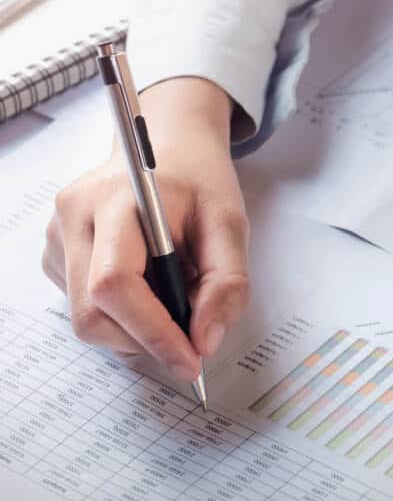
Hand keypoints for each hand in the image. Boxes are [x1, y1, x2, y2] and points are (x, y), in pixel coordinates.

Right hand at [42, 77, 249, 381]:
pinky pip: (83, 305)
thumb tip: (205, 340)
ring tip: (174, 293)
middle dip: (143, 340)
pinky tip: (149, 284)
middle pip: (91, 312)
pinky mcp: (55, 251)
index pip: (115, 283)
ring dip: (135, 326)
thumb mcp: (230, 222)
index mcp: (116, 199)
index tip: (190, 359)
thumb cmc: (200, 179)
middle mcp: (74, 215)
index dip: (152, 332)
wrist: (168, 140)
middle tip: (189, 338)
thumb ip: (227, 282)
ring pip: (86, 316)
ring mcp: (56, 233)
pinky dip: (122, 313)